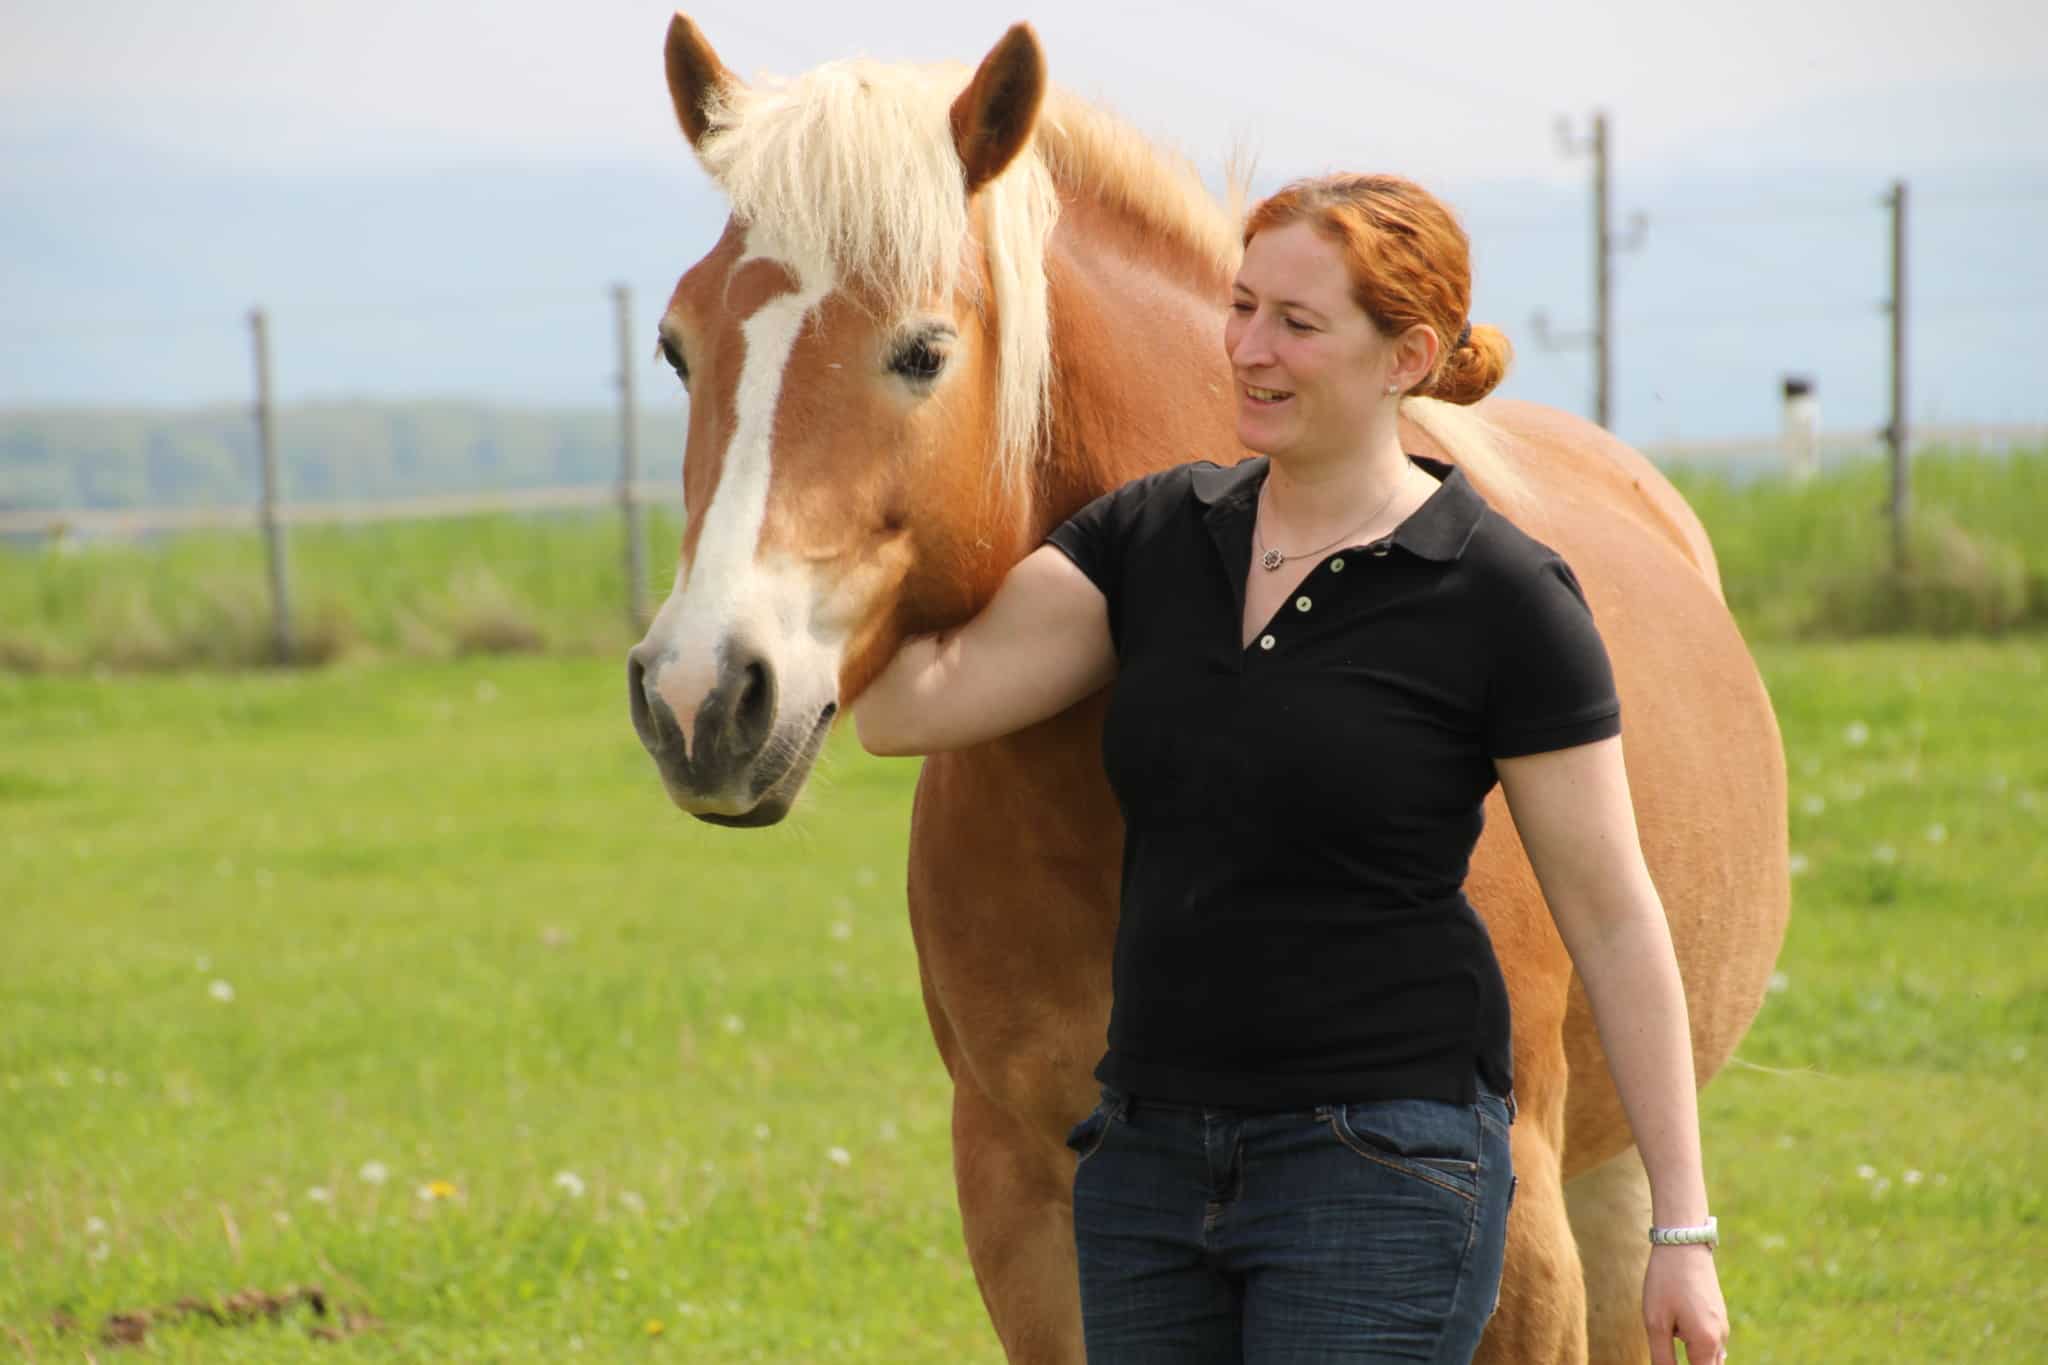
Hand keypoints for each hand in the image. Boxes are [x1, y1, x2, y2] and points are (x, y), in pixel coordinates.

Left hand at [1644, 1244, 1727, 1363]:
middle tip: (1670, 1354)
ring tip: (1673, 1340)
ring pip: (1709, 1359)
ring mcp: (1721, 1327)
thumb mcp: (1656, 1322)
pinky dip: (1697, 1352)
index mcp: (1706, 1344)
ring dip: (1695, 1362)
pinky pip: (1709, 1344)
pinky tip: (1680, 1341)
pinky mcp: (1717, 1316)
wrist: (1683, 1243)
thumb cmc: (1666, 1282)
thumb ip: (1663, 1357)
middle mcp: (1720, 1339)